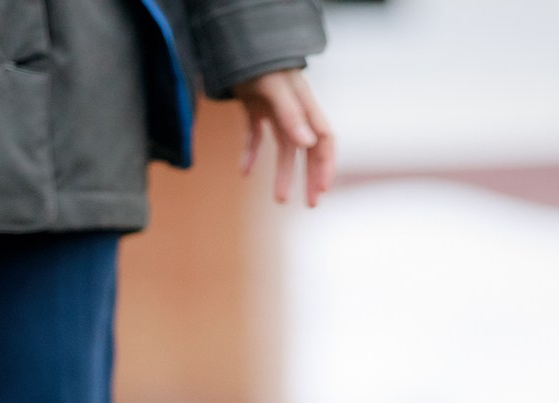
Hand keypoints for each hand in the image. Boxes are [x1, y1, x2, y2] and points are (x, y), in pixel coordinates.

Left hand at [235, 69, 334, 206]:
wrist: (234, 40)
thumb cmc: (259, 61)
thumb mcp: (274, 87)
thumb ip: (290, 114)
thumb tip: (306, 144)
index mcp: (305, 105)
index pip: (323, 140)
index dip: (325, 166)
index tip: (322, 190)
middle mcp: (294, 111)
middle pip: (307, 150)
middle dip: (310, 178)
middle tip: (310, 204)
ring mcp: (274, 110)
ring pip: (283, 149)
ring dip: (282, 174)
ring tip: (279, 200)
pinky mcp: (254, 109)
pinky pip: (255, 137)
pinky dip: (251, 154)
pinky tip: (244, 172)